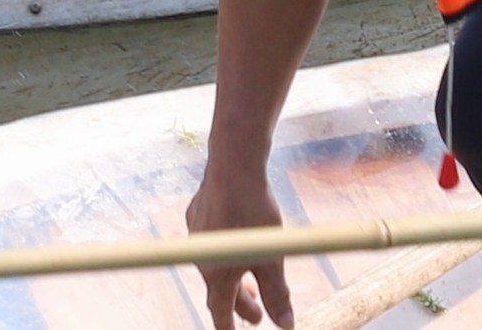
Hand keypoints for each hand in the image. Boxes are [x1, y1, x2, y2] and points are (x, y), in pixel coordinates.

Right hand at [186, 161, 293, 328]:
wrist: (233, 167)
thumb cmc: (254, 215)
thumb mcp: (272, 260)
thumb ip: (277, 294)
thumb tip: (285, 325)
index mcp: (216, 275)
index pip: (220, 313)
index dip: (229, 328)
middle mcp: (200, 258)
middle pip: (219, 290)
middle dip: (239, 304)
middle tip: (258, 315)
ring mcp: (196, 235)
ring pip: (216, 266)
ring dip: (235, 279)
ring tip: (252, 281)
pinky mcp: (197, 214)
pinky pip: (212, 244)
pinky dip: (227, 253)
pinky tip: (241, 242)